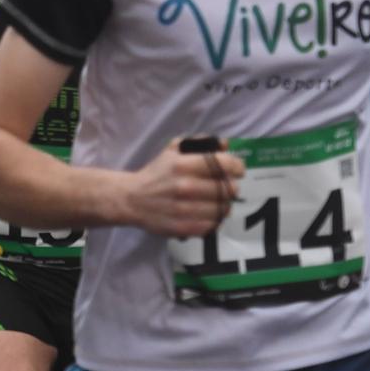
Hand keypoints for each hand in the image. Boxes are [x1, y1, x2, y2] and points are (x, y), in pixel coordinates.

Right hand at [120, 138, 245, 238]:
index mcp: (183, 165)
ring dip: (224, 204)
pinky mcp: (183, 228)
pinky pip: (213, 225)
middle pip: (228, 188)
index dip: (237, 166)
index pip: (224, 164)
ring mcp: (184, 209)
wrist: (131, 200)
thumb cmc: (156, 173)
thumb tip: (225, 144)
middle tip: (226, 187)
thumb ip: (198, 143)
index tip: (238, 170)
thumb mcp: (172, 150)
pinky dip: (215, 219)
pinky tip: (208, 213)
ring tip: (217, 201)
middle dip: (230, 186)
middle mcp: (185, 187)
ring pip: (224, 208)